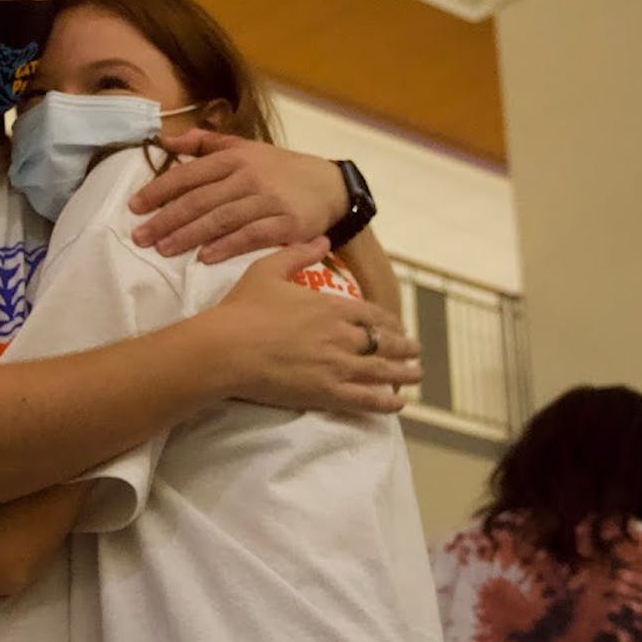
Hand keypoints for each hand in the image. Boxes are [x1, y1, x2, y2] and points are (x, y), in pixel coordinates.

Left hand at [129, 131, 346, 263]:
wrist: (331, 186)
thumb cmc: (281, 169)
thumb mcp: (246, 147)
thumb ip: (206, 143)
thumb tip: (167, 141)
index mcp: (235, 157)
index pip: (189, 174)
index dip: (160, 190)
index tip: (135, 206)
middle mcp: (249, 177)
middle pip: (200, 200)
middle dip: (167, 219)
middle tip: (140, 237)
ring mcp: (268, 200)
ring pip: (221, 219)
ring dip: (189, 235)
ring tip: (163, 249)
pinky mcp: (287, 224)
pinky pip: (252, 236)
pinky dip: (227, 247)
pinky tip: (205, 257)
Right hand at [208, 239, 419, 412]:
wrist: (225, 349)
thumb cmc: (241, 309)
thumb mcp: (267, 270)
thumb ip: (299, 253)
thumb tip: (322, 239)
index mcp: (329, 306)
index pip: (373, 314)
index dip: (390, 322)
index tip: (398, 326)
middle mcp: (340, 335)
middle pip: (385, 342)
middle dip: (405, 347)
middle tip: (415, 352)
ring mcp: (336, 366)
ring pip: (383, 370)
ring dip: (405, 372)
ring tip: (416, 375)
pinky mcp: (326, 393)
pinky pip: (367, 399)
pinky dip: (387, 401)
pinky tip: (398, 403)